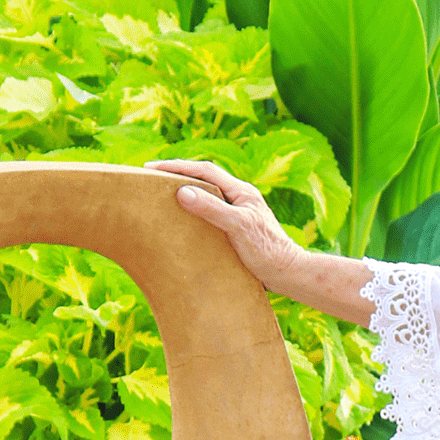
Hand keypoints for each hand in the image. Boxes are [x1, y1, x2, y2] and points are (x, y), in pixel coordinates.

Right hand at [147, 159, 306, 292]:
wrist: (287, 273)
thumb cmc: (267, 250)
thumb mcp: (238, 227)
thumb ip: (212, 208)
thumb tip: (182, 191)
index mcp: (241, 191)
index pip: (204, 170)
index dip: (177, 166)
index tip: (151, 167)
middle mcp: (239, 198)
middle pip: (204, 179)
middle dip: (178, 175)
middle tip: (152, 178)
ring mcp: (238, 214)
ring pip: (207, 196)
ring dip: (185, 193)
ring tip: (161, 196)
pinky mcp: (235, 231)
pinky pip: (209, 214)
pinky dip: (192, 213)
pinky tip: (180, 222)